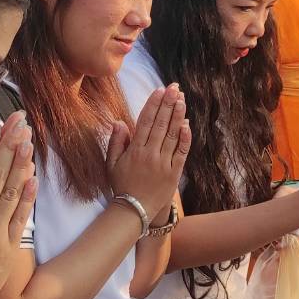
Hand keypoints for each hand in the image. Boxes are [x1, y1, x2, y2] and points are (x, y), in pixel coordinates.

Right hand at [108, 84, 191, 214]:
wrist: (134, 211)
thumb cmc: (122, 186)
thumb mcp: (112, 164)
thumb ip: (116, 142)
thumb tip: (120, 122)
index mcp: (134, 150)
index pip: (145, 122)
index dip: (153, 104)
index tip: (159, 90)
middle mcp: (149, 154)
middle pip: (160, 124)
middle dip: (167, 104)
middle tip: (174, 87)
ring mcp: (163, 164)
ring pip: (172, 135)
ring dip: (177, 116)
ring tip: (181, 99)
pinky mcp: (174, 173)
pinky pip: (181, 153)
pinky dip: (184, 139)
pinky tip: (187, 124)